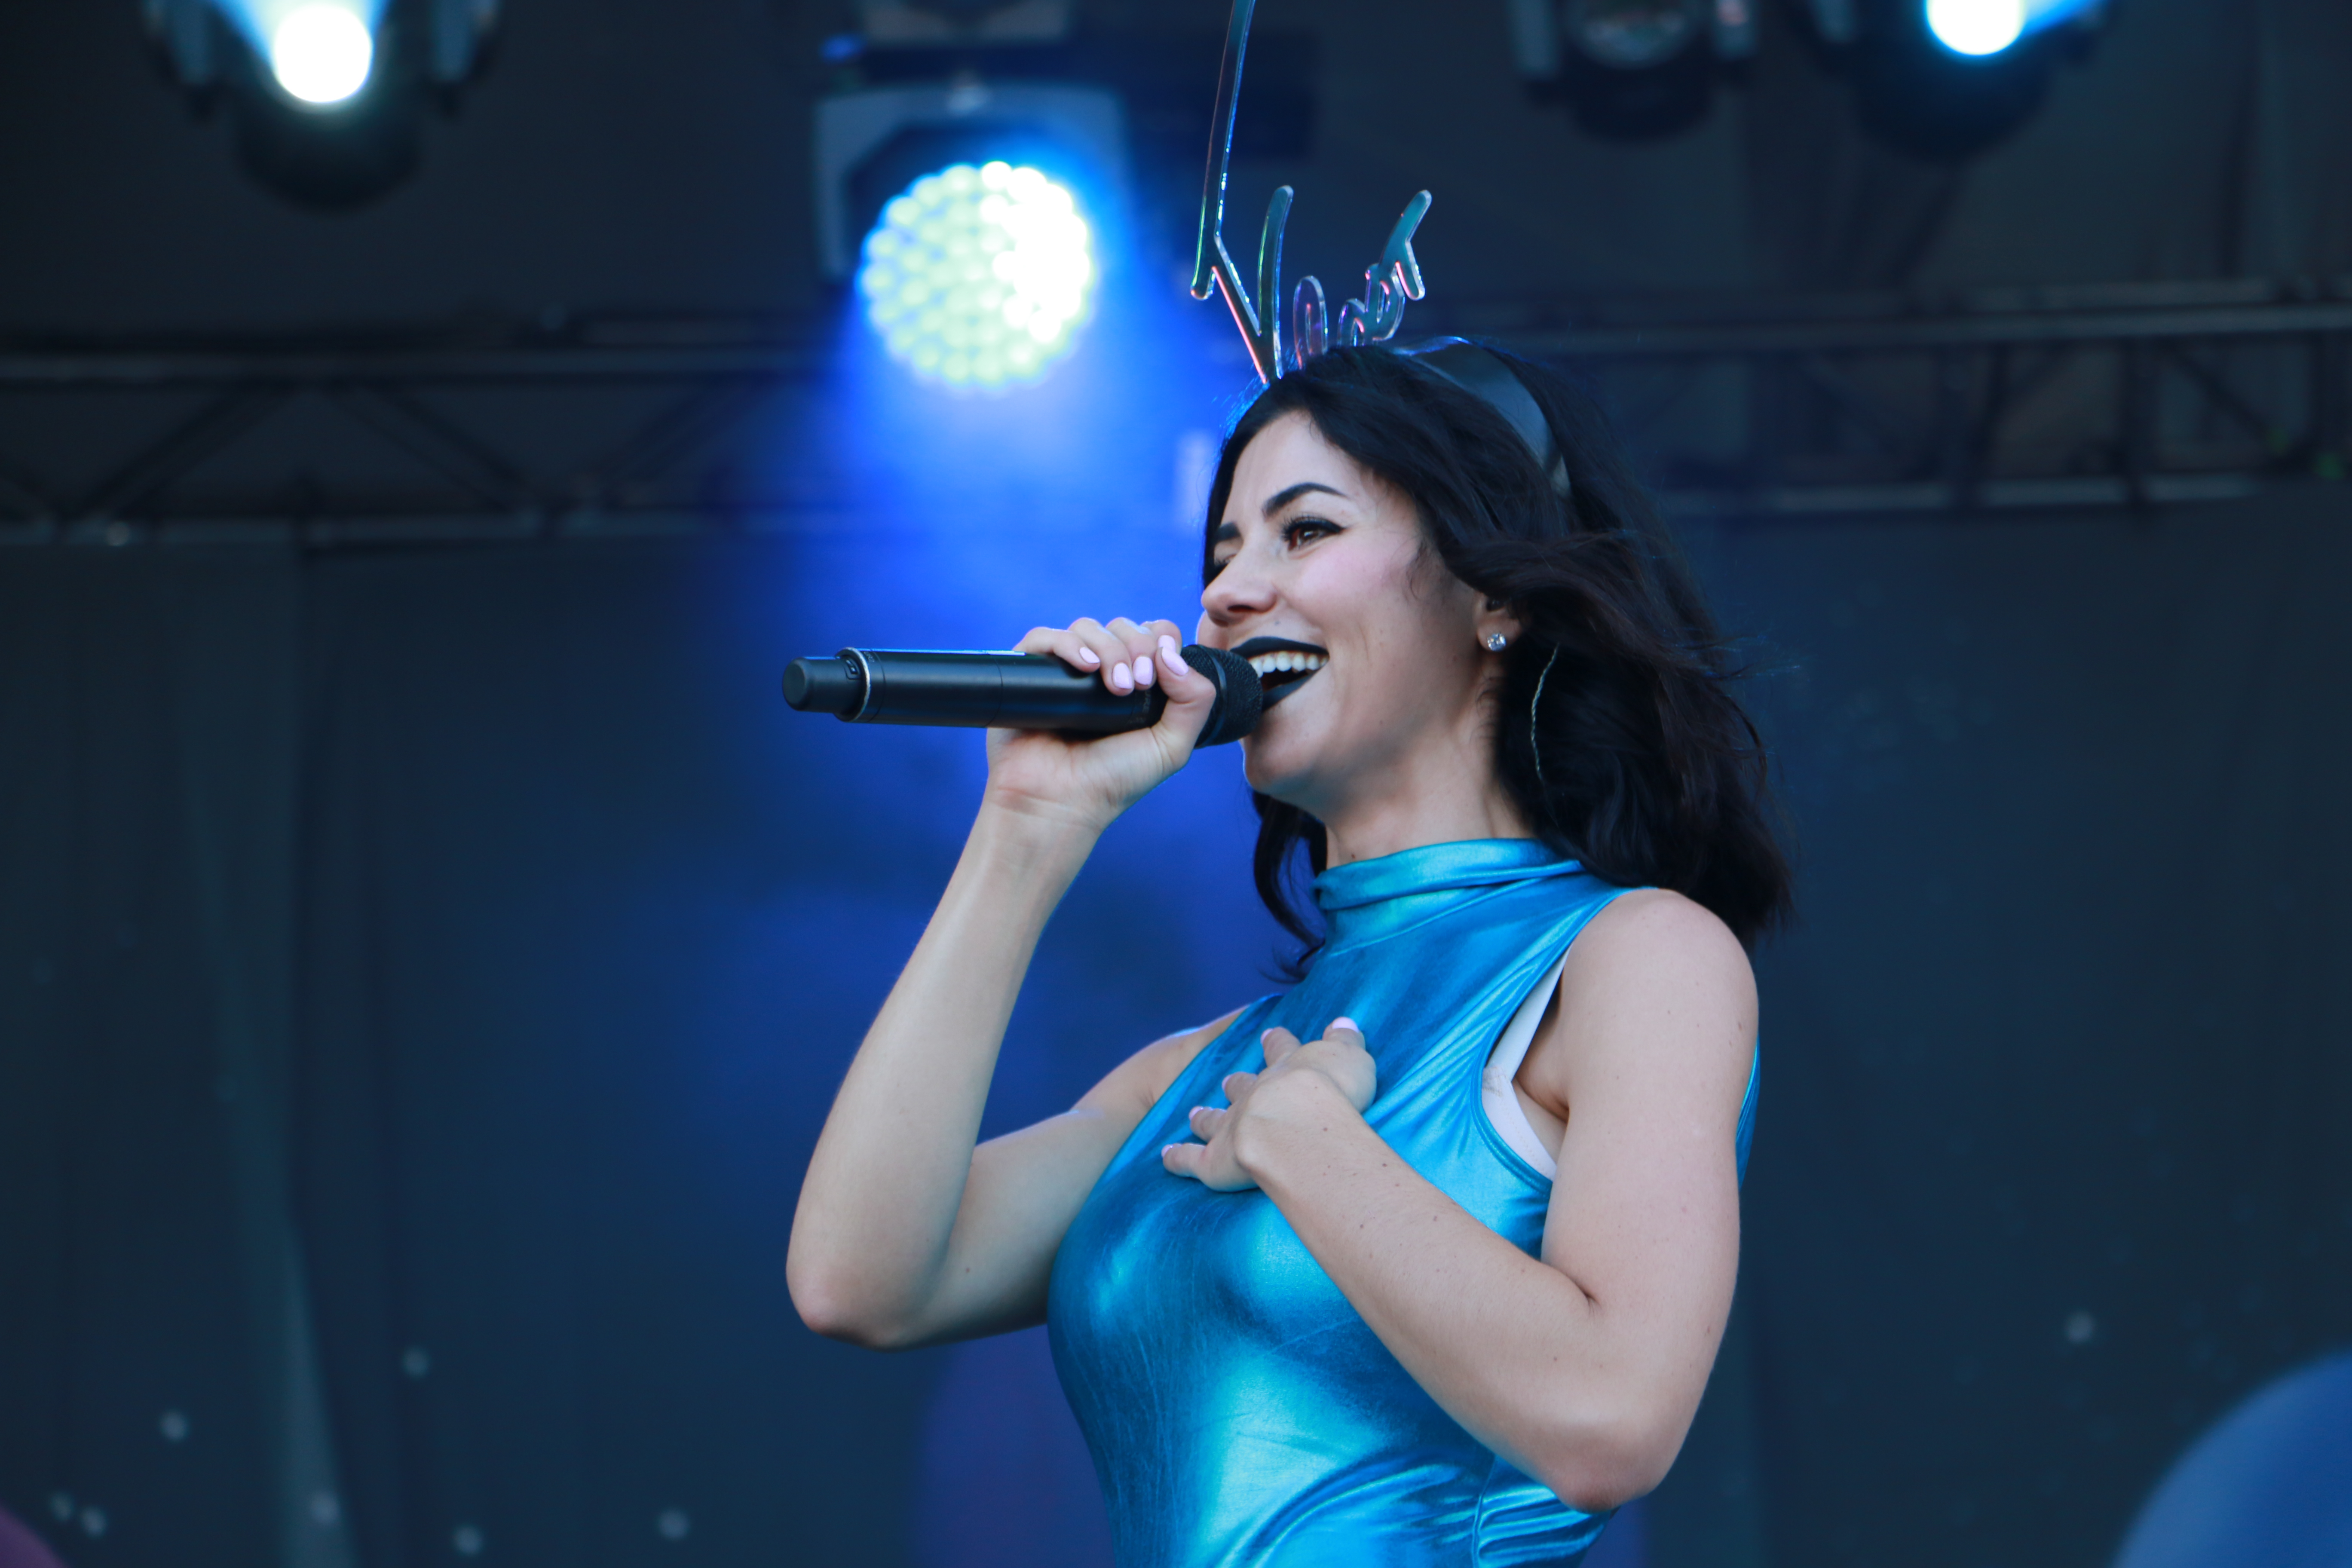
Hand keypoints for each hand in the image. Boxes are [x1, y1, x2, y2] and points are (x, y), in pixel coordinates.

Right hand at [982, 617, 1217, 836]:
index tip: (1158, 675)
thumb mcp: (1171, 746)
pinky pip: (1044, 637)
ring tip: (1113, 687)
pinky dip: (1068, 643)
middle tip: (1136, 685)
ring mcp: (1064, 671)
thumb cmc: (1112, 781)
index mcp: (1135, 682)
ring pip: (1088, 627)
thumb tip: (1171, 654)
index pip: (1153, 635)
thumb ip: (1194, 701)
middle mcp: (1100, 672)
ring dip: (1109, 648)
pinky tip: (1084, 666)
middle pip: (1123, 626)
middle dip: (1137, 647)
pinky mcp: (1028, 673)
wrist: (1059, 804)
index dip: (1161, 641)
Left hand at [1163, 1019, 1377, 1190]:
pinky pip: (1190, 1160)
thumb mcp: (1351, 1057)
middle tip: (1228, 1080)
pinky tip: (1166, 1157)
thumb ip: (1346, 1039)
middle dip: (1235, 1082)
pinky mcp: (1214, 1161)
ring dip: (1204, 1116)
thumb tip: (1344, 1022)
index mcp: (1285, 1068)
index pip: (1280, 1048)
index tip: (1268, 1034)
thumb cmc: (1332, 1094)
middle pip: (1240, 1084)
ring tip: (1196, 1113)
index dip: (1276, 1042)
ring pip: (1211, 1118)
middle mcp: (1253, 1093)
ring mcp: (1230, 1126)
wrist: (1298, 1131)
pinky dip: (1177, 1158)